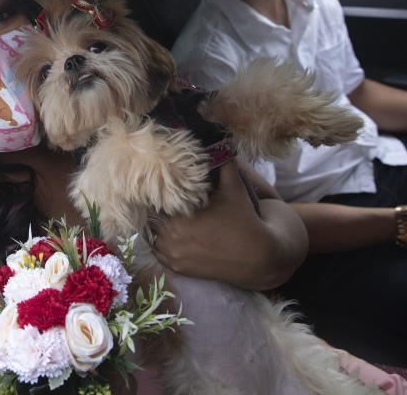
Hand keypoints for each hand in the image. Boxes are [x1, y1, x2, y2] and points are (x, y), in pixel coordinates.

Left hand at [150, 163, 268, 282]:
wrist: (257, 256)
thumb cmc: (244, 218)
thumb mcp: (234, 187)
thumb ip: (223, 162)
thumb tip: (220, 140)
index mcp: (181, 215)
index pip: (153, 198)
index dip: (157, 191)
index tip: (161, 185)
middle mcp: (172, 236)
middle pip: (150, 216)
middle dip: (156, 207)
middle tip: (162, 199)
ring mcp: (173, 254)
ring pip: (151, 234)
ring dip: (156, 225)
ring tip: (167, 215)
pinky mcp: (176, 267)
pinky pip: (157, 251)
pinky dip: (161, 242)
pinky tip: (172, 232)